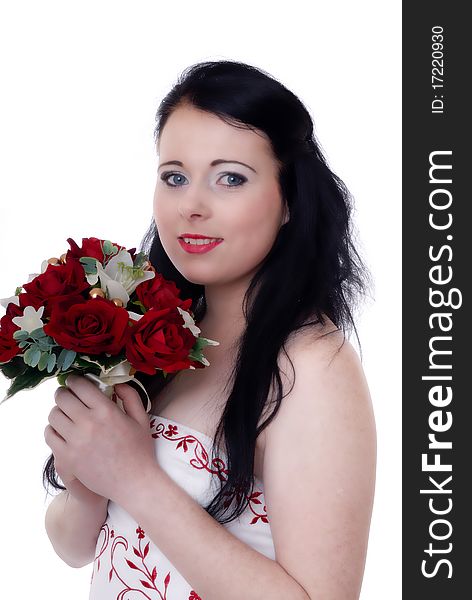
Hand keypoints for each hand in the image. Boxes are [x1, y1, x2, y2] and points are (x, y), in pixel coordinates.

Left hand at [44, 374, 157, 503]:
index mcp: (106, 411)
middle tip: (67, 395)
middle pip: (62, 398)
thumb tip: (115, 383)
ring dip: (58, 411)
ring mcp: (74, 441)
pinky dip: (52, 429)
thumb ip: (130, 395)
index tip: (74, 381)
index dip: (74, 380)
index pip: (80, 386)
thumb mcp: (141, 418)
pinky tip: (61, 430)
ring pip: (53, 415)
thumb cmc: (140, 450)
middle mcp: (88, 423)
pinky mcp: (66, 457)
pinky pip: (49, 435)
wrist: (134, 483)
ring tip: (65, 414)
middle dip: (63, 393)